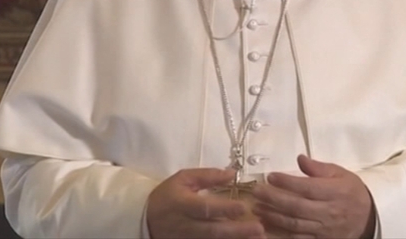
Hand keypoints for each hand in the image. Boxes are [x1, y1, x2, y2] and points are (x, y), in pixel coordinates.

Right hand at [146, 168, 265, 238]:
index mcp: (183, 204)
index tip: (244, 207)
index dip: (225, 209)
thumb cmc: (168, 195)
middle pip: (213, 231)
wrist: (145, 220)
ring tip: (257, 238)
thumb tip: (233, 174)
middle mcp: (185, 226)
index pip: (206, 208)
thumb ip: (207, 176)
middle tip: (259, 229)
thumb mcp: (183, 179)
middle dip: (237, 231)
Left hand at [251, 155, 375, 238]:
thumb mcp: (340, 173)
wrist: (368, 218)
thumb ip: (319, 167)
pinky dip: (280, 233)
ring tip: (257, 208)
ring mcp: (324, 230)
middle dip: (274, 199)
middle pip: (297, 207)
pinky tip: (266, 225)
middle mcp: (329, 212)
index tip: (271, 176)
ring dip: (273, 216)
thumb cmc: (351, 192)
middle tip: (256, 192)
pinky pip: (298, 238)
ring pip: (295, 224)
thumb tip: (300, 158)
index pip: (308, 188)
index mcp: (335, 192)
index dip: (288, 182)